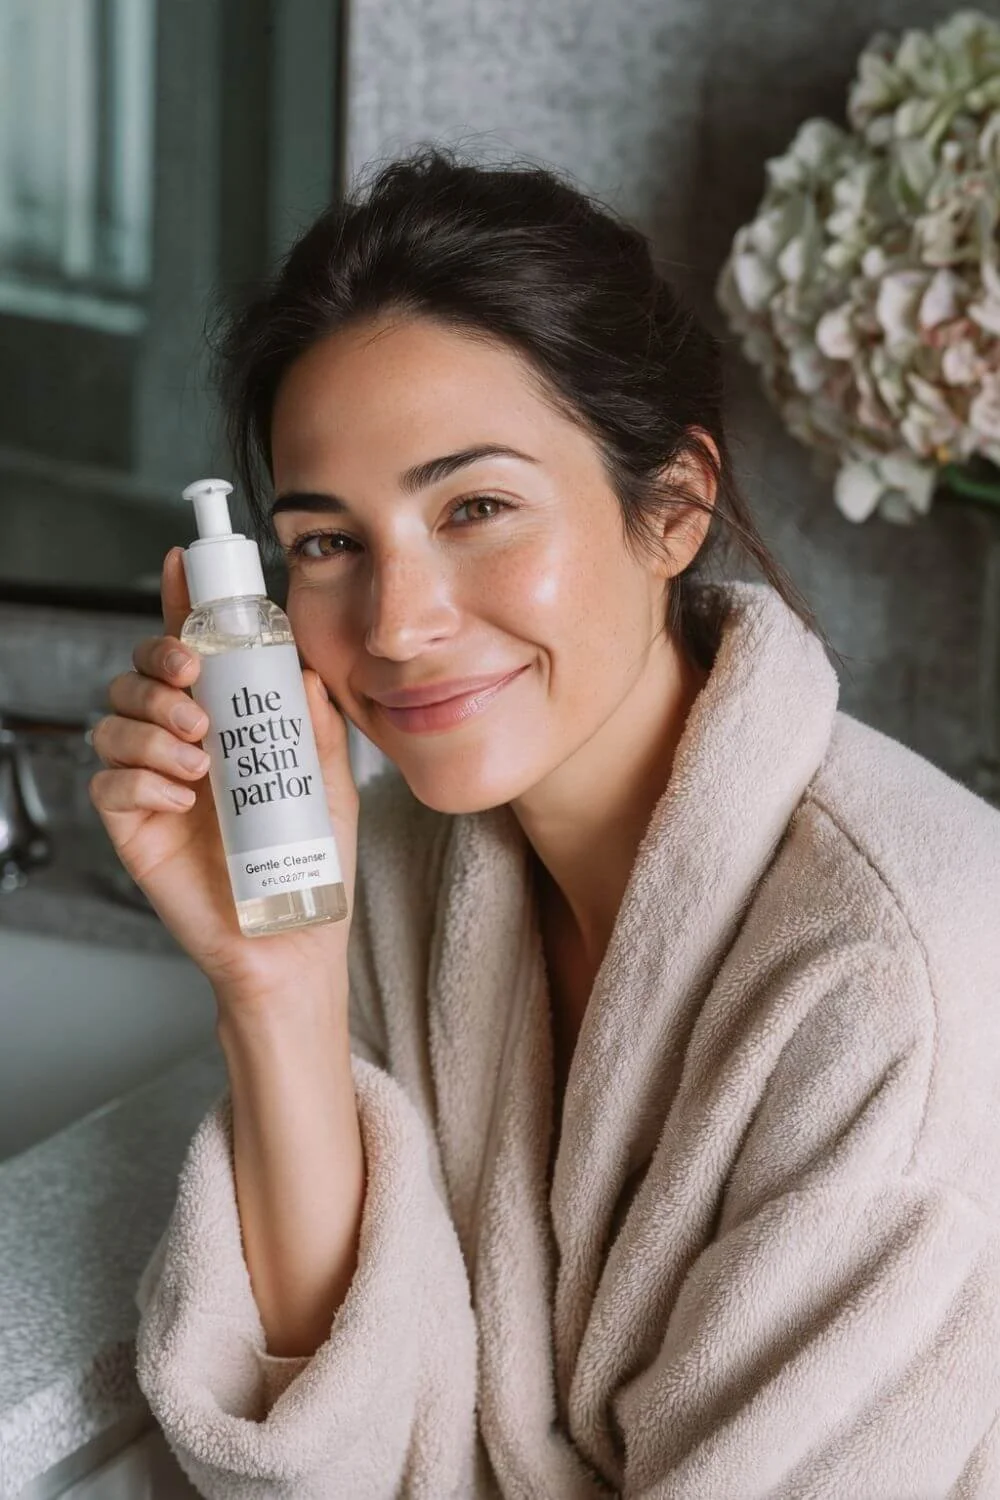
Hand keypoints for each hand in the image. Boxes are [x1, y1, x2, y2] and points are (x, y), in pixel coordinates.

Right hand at [89, 547, 359, 1012]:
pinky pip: (111, 781)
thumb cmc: (313, 861)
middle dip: (158, 662)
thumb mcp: (331, 785)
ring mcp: (153, 781)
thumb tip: (308, 672)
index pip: (194, 650)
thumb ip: (317, 730)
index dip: (182, 604)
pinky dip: (142, 777)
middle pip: (138, 674)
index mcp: (227, 723)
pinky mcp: (133, 825)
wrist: (293, 937)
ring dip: (152, 723)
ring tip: (200, 757)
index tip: (185, 563)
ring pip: (115, 720)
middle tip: (195, 684)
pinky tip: (183, 797)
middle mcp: (182, 743)